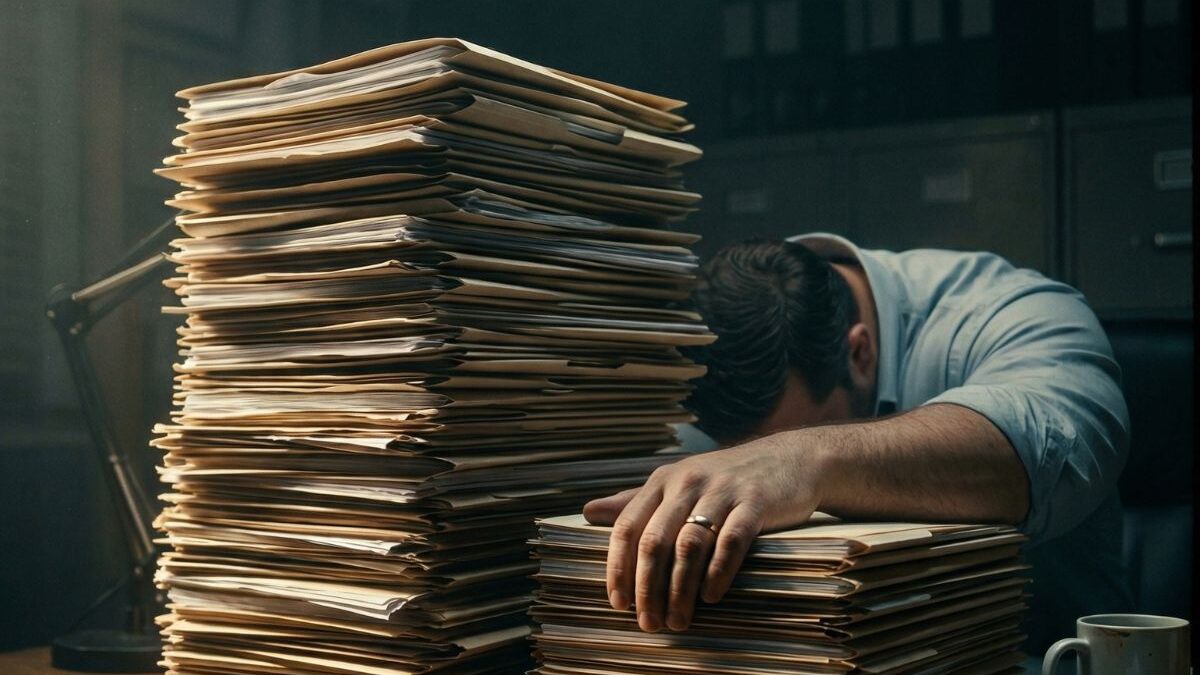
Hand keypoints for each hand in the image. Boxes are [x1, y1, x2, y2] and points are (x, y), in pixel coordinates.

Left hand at [582, 431, 824, 632]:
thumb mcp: (678, 481)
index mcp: (663, 480)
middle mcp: (688, 482)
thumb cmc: (727, 478)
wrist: (791, 459)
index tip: (618, 603)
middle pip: (655, 540)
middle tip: (648, 623)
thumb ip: (635, 500)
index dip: (619, 567)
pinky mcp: (755, 503)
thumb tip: (589, 511)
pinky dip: (718, 572)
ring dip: (680, 589)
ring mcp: (722, 492)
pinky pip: (731, 541)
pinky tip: (711, 597)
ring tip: (678, 620)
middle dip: (647, 587)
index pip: (628, 526)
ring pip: (690, 545)